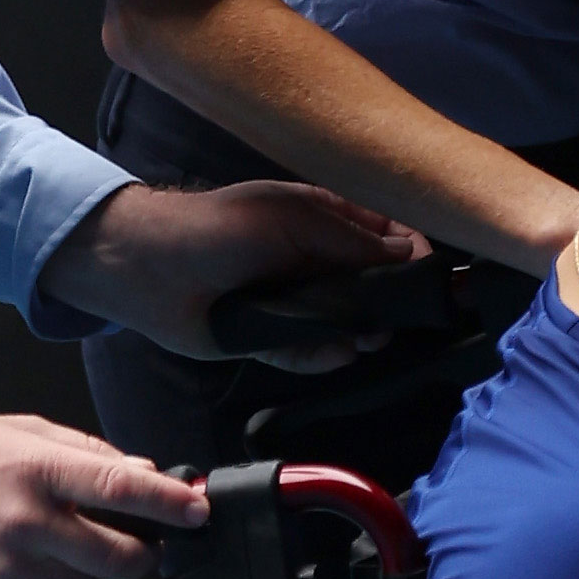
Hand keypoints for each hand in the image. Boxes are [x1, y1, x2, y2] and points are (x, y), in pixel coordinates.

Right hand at [0, 416, 204, 578]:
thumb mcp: (23, 434)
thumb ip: (89, 453)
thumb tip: (148, 471)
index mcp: (38, 471)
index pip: (123, 488)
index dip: (169, 503)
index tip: (198, 510)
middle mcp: (26, 522)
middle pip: (120, 558)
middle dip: (142, 553)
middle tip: (140, 540)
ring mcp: (9, 567)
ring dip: (83, 565)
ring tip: (44, 534)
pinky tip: (12, 553)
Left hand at [38, 180, 427, 369]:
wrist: (147, 269)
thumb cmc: (221, 228)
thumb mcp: (297, 220)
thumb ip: (357, 242)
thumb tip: (416, 258)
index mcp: (329, 222)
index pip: (395, 238)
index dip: (417, 257)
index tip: (431, 281)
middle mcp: (320, 264)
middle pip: (381, 288)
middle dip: (394, 306)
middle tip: (395, 320)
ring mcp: (300, 304)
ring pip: (353, 326)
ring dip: (363, 335)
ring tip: (363, 339)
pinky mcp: (277, 339)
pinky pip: (317, 355)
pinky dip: (326, 358)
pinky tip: (332, 353)